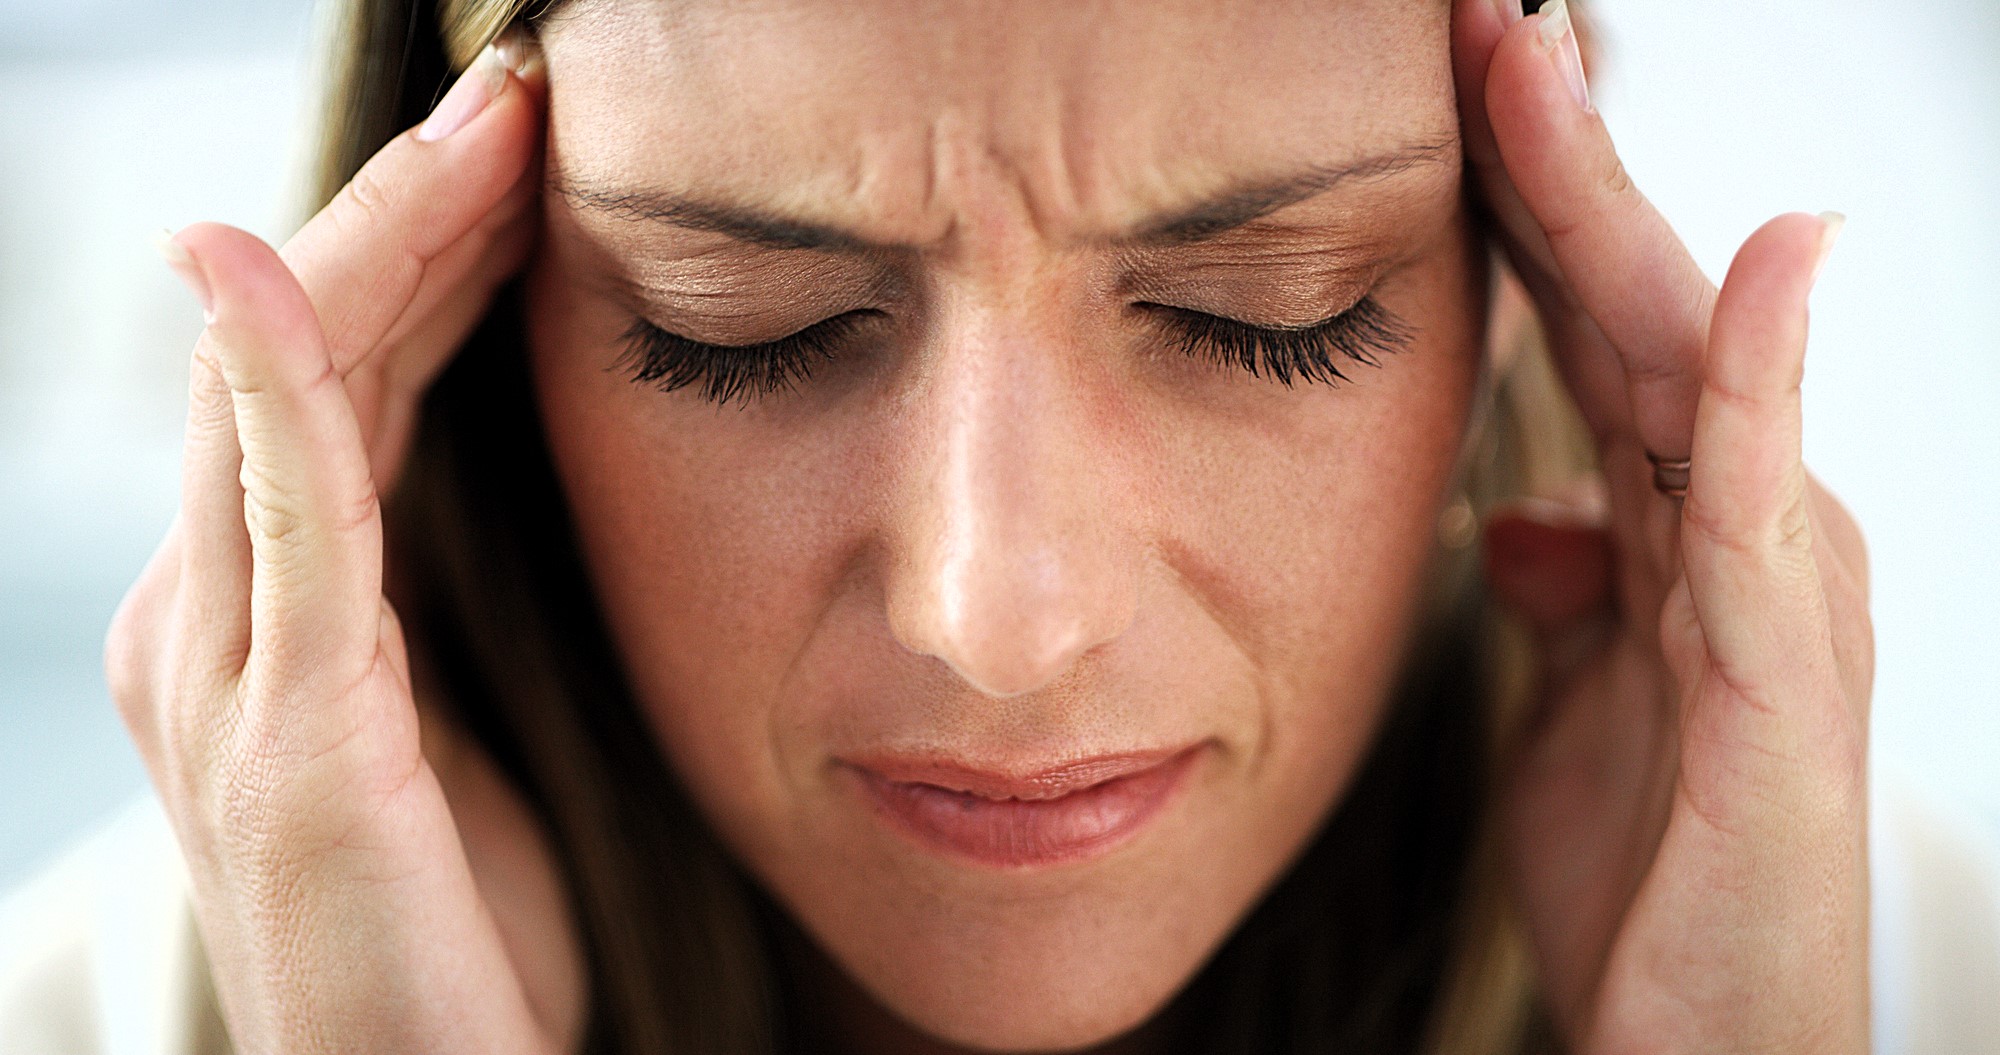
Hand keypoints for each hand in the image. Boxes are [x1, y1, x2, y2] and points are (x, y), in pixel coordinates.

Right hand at [103, 33, 583, 1052]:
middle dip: (410, 210)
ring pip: (292, 402)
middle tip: (515, 93)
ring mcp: (231, 679)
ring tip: (483, 132)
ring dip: (382, 248)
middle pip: (305, 355)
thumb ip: (445, 591)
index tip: (523, 140)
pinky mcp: (292, 741)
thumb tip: (504, 454)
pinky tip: (268, 266)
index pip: (346, 374)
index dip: (423, 243)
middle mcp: (216, 623)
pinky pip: (283, 529)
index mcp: (273, 613)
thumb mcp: (457, 726)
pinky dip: (272, 385)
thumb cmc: (462, 931)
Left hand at [1452, 2, 1872, 1050]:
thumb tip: (1526, 516)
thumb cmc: (1650, 880)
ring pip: (1696, 364)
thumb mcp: (1576, 710)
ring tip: (1546, 73)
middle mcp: (1743, 531)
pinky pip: (1768, 504)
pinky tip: (1767, 257)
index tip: (1450, 83)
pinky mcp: (1784, 675)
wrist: (1701, 1046)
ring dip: (1621, 213)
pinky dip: (1769, 374)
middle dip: (1560, 162)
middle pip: (1641, 308)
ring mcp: (1778, 591)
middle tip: (1487, 22)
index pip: (1596, 330)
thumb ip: (1566, 598)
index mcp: (1678, 530)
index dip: (1528, 203)